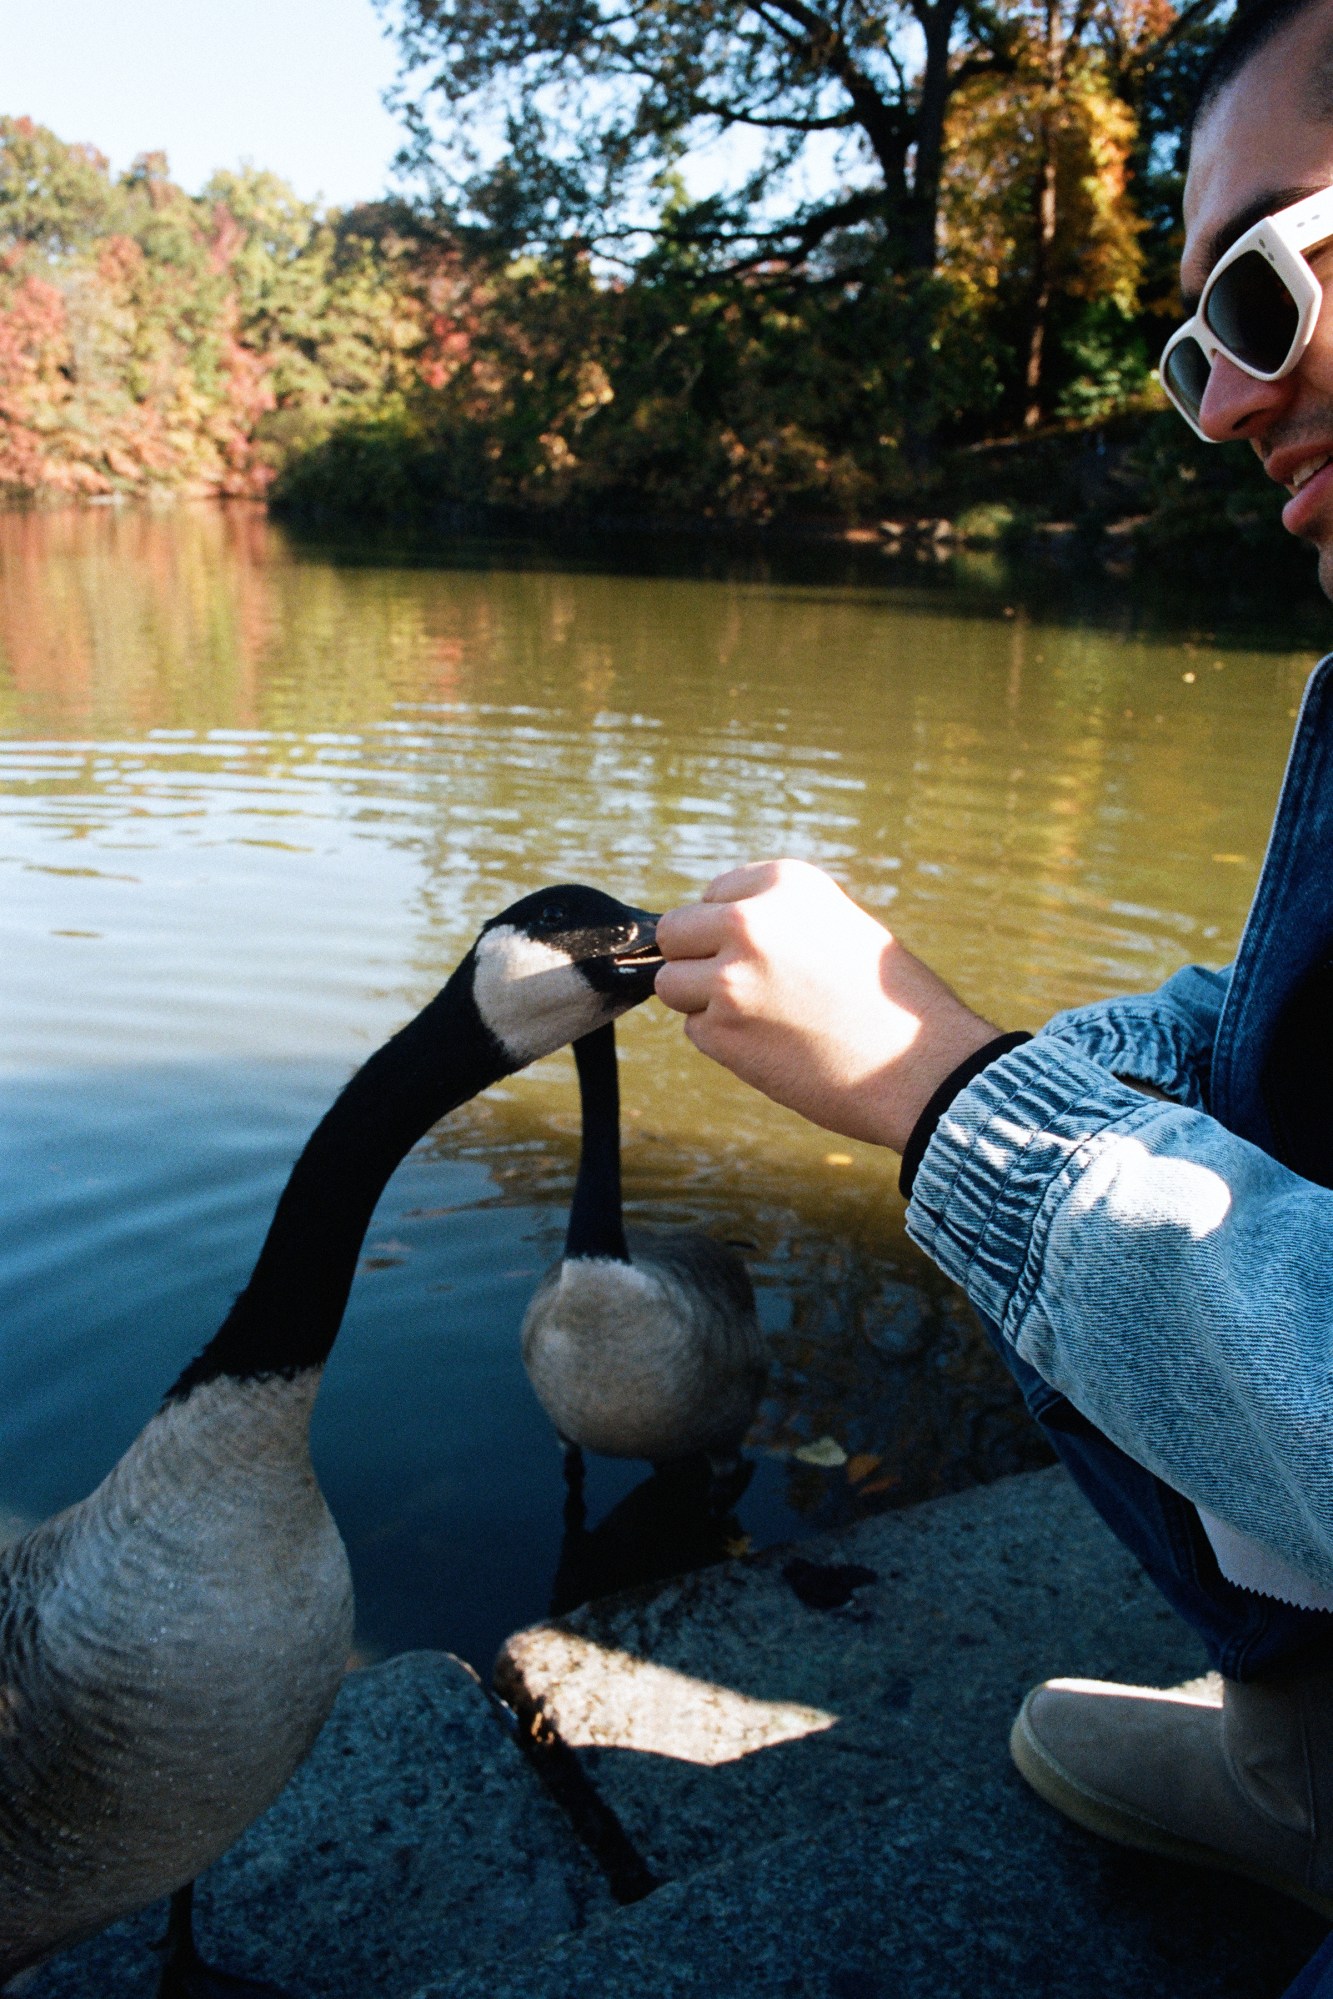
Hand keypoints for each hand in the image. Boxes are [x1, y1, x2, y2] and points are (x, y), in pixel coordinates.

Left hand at [654, 860, 998, 1152]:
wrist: (922, 1067)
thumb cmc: (888, 1000)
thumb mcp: (836, 924)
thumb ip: (774, 917)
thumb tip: (705, 931)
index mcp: (783, 882)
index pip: (713, 895)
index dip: (731, 929)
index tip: (768, 956)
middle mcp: (748, 920)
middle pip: (675, 934)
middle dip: (698, 961)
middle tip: (747, 989)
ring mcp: (729, 978)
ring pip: (673, 984)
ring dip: (704, 1003)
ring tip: (767, 1019)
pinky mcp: (721, 1033)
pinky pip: (695, 1031)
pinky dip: (724, 1043)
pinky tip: (775, 1048)